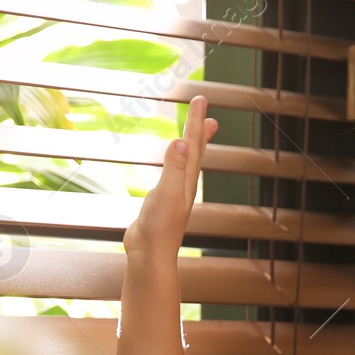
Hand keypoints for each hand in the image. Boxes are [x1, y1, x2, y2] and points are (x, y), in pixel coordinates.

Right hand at [123, 95, 218, 267]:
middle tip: (205, 110)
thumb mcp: (166, 194)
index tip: (200, 99)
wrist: (149, 256)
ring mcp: (172, 193)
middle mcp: (182, 185)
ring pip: (184, 163)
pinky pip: (169, 174)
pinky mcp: (160, 201)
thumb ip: (173, 168)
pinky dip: (173, 162)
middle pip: (194, 151)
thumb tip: (181, 141)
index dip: (196, 120)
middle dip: (199, 129)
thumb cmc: (159, 228)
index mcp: (186, 180)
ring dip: (190, 145)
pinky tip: (171, 164)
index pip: (193, 144)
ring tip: (194, 132)